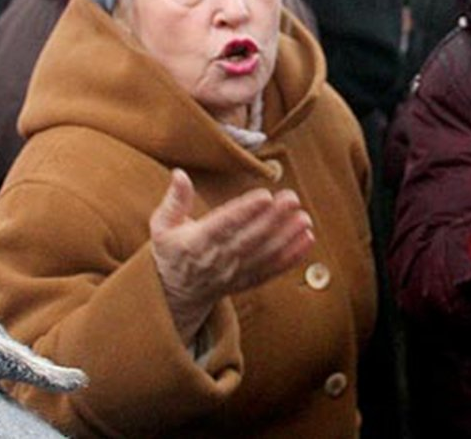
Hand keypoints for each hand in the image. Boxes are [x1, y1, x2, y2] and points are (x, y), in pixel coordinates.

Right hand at [149, 169, 314, 345]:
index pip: (223, 226)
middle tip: (292, 199)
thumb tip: (180, 174)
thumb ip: (174, 201)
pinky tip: (307, 239)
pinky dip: (291, 257)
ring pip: (264, 255)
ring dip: (287, 237)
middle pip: (249, 239)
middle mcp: (217, 260)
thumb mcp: (162, 226)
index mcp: (195, 243)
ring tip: (304, 218)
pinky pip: (272, 270)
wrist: (174, 296)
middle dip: (273, 219)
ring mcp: (234, 273)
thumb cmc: (171, 252)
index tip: (264, 196)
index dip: (244, 212)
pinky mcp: (247, 281)